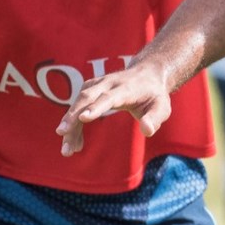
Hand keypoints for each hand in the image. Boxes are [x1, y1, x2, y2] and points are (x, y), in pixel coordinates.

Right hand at [56, 63, 172, 155]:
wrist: (148, 74)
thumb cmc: (154, 95)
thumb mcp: (162, 107)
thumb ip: (155, 118)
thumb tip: (147, 130)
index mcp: (127, 88)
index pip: (109, 96)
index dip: (96, 107)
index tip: (83, 118)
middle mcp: (109, 83)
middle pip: (87, 97)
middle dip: (73, 114)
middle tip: (62, 134)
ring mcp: (98, 84)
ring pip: (78, 102)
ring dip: (69, 125)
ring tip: (67, 151)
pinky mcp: (90, 88)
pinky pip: (77, 106)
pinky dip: (72, 124)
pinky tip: (74, 143)